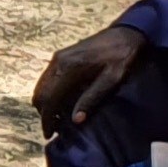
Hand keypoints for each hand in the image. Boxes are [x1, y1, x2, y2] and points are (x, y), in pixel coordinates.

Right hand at [34, 23, 149, 137]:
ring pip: (41, 86)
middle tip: (53, 128)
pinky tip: (60, 101)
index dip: (47, 118)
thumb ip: (92, 98)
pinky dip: (48, 92)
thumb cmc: (122, 57)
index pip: (49, 98)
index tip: (49, 133)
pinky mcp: (61, 56)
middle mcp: (58, 62)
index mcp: (69, 68)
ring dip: (45, 103)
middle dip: (43, 112)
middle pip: (40, 93)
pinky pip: (47, 79)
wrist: (127, 33)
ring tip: (56, 117)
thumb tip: (75, 120)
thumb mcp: (112, 79)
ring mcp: (58, 58)